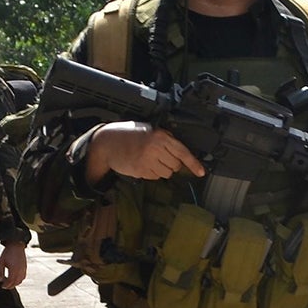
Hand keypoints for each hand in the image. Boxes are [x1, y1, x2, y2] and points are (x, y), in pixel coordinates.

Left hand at [0, 241, 27, 289]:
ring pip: (20, 281)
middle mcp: (19, 270)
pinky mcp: (25, 268)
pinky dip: (19, 280)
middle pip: (15, 282)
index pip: (10, 281)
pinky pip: (23, 277)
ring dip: (15, 284)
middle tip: (5, 286)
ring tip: (9, 283)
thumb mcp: (1, 262)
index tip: (2, 286)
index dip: (6, 285)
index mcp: (13, 269)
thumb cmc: (8, 253)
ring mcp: (23, 269)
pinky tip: (15, 279)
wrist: (16, 245)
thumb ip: (0, 271)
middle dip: (10, 286)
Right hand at [85, 122, 205, 182]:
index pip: (182, 152)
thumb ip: (165, 139)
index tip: (201, 172)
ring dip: (161, 169)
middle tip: (159, 155)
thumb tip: (180, 152)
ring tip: (148, 159)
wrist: (107, 143)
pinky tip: (142, 163)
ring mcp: (148, 161)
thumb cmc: (128, 135)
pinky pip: (155, 177)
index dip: (193, 163)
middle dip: (171, 163)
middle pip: (176, 165)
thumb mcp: (149, 130)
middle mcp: (155, 148)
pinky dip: (151, 173)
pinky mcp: (141, 171)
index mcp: (160, 136)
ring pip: (166, 173)